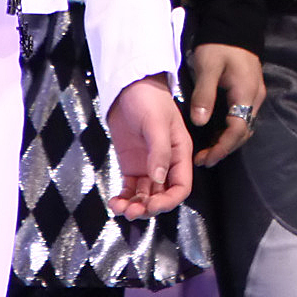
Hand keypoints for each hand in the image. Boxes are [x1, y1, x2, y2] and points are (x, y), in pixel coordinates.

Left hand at [106, 73, 192, 217]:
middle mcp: (166, 162)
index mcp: (179, 152)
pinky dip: (124, 198)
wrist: (128, 86)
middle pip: (163, 195)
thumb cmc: (149, 98)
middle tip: (133, 211)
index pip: (181, 186)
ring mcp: (148, 164)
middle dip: (149, 208)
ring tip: (120, 207)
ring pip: (146, 196)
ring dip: (135, 206)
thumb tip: (158, 180)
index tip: (151, 205)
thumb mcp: (156, 123)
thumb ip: (160, 151)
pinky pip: (131, 188)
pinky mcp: (132, 164)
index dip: (168, 201)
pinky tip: (115, 201)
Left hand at [190, 43, 265, 167]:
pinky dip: (230, 129)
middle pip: (244, 131)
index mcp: (246, 93)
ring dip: (227, 140)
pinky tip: (215, 131)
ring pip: (244, 125)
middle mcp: (255, 96)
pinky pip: (243, 116)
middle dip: (224, 148)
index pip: (238, 129)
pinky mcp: (249, 89)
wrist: (233, 21)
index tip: (205, 159)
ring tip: (207, 150)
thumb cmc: (219, 44)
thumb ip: (204, 94)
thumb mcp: (208, 67)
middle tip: (203, 159)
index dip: (222, 147)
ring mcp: (254, 93)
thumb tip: (200, 122)